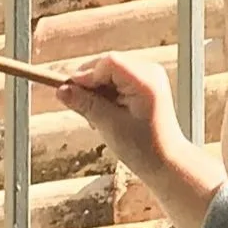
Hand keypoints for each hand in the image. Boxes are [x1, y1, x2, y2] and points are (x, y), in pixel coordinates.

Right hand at [57, 52, 223, 227]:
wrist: (166, 163)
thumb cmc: (143, 149)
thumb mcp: (109, 126)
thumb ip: (86, 105)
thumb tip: (61, 90)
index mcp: (145, 80)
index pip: (109, 63)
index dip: (86, 74)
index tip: (69, 92)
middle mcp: (150, 71)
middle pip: (108, 64)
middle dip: (90, 83)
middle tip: (79, 107)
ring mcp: (149, 76)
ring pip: (110, 72)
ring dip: (97, 90)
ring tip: (95, 116)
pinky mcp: (145, 84)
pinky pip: (117, 79)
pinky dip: (106, 93)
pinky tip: (104, 113)